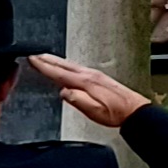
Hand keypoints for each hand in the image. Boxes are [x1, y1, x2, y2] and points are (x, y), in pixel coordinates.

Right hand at [30, 53, 148, 128]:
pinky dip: (67, 65)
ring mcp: (95, 75)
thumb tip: (63, 92)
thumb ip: (77, 100)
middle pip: (64, 65)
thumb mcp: (93, 110)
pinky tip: (66, 67)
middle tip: (34, 55)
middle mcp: (90, 75)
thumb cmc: (115, 113)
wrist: (135, 110)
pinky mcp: (99, 77)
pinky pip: (78, 68)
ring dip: (57, 61)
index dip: (44, 66)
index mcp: (86, 82)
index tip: (32, 60)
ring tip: (46, 58)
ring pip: (71, 65)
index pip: (60, 73)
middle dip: (48, 59)